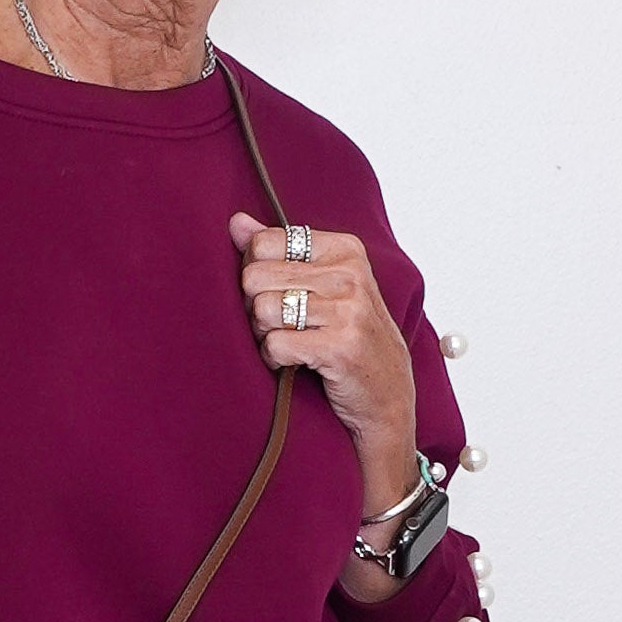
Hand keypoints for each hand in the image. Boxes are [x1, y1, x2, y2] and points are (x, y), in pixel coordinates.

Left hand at [228, 210, 419, 518]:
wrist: (386, 399)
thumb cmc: (348, 339)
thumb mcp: (323, 287)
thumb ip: (278, 251)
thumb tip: (236, 222)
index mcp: (346, 250)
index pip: (265, 243)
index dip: (258, 274)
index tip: (281, 294)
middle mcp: (351, 275)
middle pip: (255, 276)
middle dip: (257, 307)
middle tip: (283, 326)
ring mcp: (349, 311)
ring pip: (262, 310)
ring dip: (266, 335)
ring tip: (292, 344)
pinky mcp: (340, 347)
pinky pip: (274, 345)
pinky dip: (274, 360)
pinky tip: (295, 364)